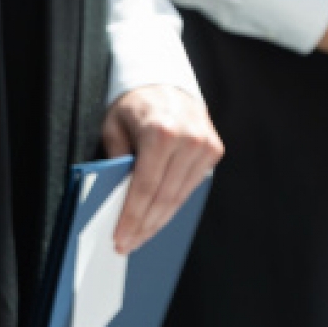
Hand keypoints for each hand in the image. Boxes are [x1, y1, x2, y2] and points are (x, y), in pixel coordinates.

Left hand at [99, 85, 224, 253]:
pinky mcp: (214, 151)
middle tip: (128, 244)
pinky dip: (174, 204)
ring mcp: (204, 146)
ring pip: (180, 198)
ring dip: (159, 221)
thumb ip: (116, 162)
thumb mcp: (114, 127)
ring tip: (141, 236)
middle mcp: (188, 139)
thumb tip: (116, 199)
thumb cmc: (135, 104)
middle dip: (144, 226)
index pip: (145, 188)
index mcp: (161, 132)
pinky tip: (159, 216)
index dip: (132, 218)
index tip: (121, 238)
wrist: (165, 81)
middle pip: (164, 198)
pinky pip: (191, 187)